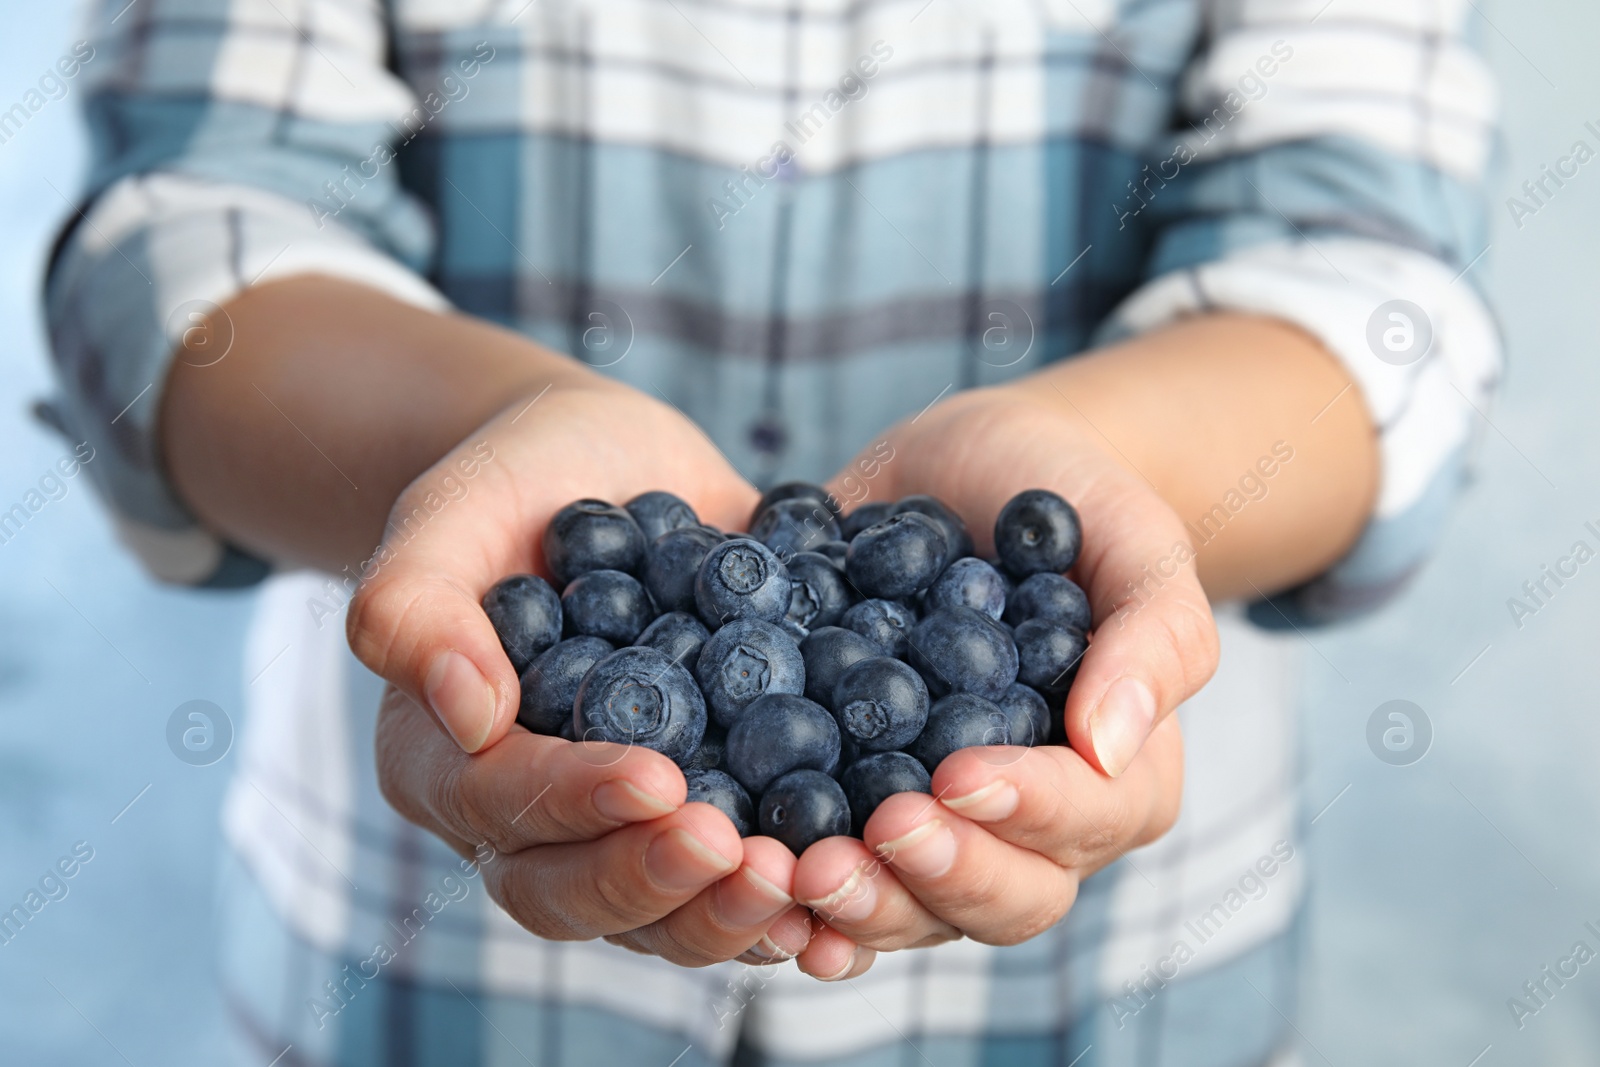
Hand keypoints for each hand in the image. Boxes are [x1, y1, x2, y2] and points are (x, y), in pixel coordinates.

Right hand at [351, 383, 810, 964]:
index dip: (575, 802)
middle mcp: (525, 820)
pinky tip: (852, 884)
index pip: (501, 805)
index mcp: (445, 760)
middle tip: (748, 863)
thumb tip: (467, 714)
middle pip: (572, 896)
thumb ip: (416, 602)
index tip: (658, 778)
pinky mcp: (703, 811)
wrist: (610, 470)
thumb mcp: (451, 512)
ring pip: (658, 915)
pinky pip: (732, 880)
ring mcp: (618, 829)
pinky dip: (790, 896)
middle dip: (660, 885)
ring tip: (807, 885)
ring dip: (731, 915)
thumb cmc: (515, 480)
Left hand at [786, 385, 1216, 976]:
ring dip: (863, 904)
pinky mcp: (853, 809)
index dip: (1028, 809)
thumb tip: (1110, 747)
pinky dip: (795, 903)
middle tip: (877, 833)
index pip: (1087, 820)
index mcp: (1119, 776)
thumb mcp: (1130, 534)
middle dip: (941, 875)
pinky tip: (755, 886)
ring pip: (915, 911)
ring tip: (802, 870)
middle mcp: (1032, 827)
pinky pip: (835, 881)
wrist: (952, 471)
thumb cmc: (1062, 494)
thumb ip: (1155, 633)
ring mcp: (939, 829)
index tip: (958, 773)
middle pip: (1005, 900)